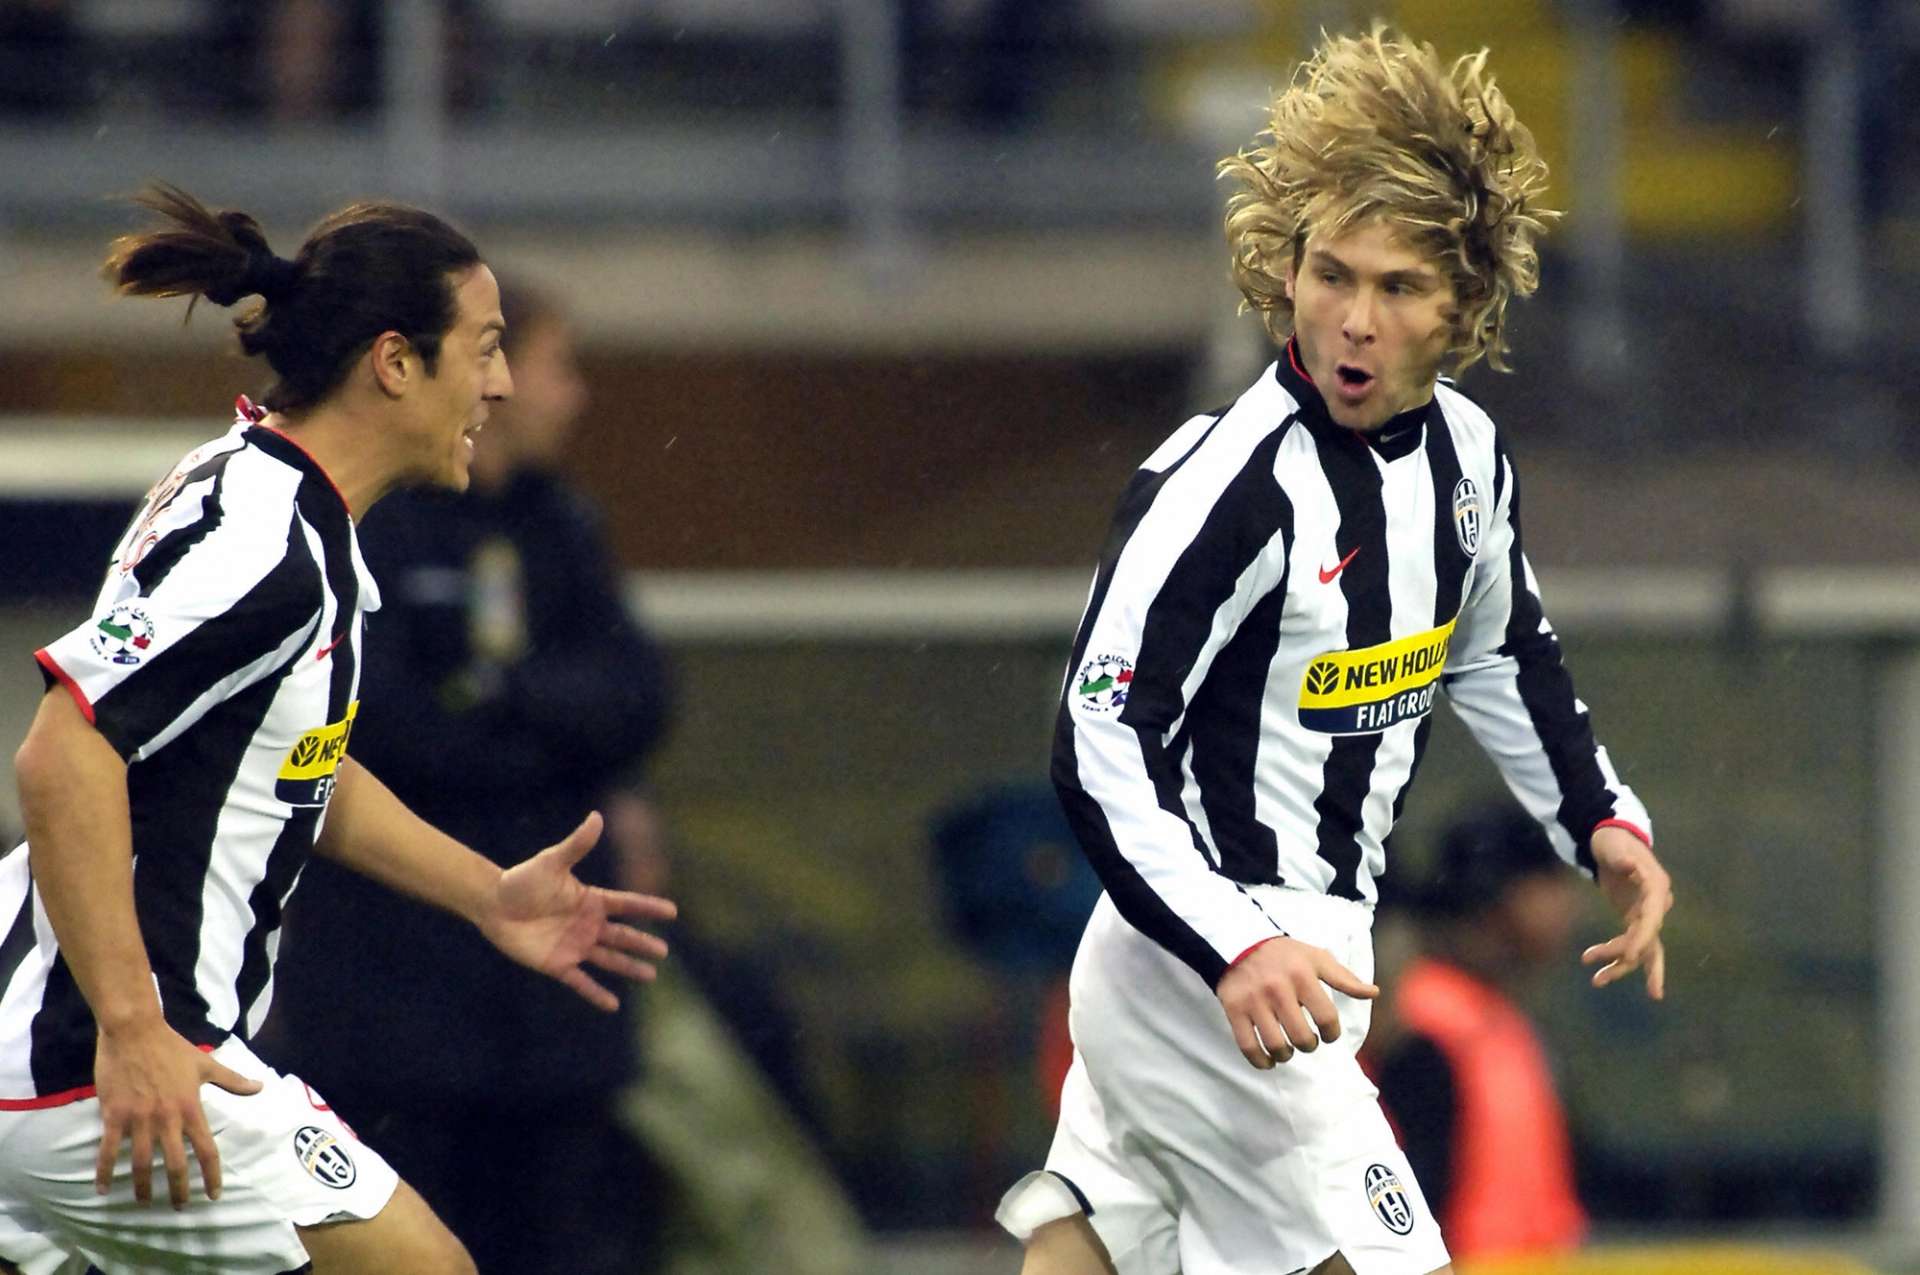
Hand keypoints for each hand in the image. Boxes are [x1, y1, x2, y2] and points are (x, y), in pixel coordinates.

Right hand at [92, 1019, 260, 1207]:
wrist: (134, 1031)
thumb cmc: (172, 1047)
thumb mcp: (206, 1064)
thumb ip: (233, 1080)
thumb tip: (260, 1087)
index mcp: (191, 1108)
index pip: (207, 1150)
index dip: (211, 1176)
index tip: (214, 1195)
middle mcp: (167, 1118)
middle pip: (175, 1164)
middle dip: (178, 1190)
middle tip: (179, 1208)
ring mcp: (139, 1118)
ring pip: (141, 1163)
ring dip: (142, 1187)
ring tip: (145, 1203)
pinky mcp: (114, 1115)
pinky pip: (108, 1150)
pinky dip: (104, 1172)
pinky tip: (102, 1190)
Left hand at [478, 811, 678, 1011]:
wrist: (493, 904)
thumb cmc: (523, 880)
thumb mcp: (552, 862)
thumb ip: (576, 845)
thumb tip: (597, 817)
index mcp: (591, 900)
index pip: (627, 904)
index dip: (649, 908)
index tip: (672, 912)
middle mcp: (588, 925)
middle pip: (623, 936)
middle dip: (643, 944)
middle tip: (664, 952)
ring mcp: (575, 946)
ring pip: (609, 960)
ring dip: (629, 967)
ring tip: (651, 976)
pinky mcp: (558, 964)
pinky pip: (581, 981)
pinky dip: (596, 993)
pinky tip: (613, 1004)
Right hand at [1215, 936, 1377, 1068]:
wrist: (1239, 942)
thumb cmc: (1285, 954)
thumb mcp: (1317, 958)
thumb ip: (1345, 978)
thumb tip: (1374, 992)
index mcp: (1302, 975)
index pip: (1327, 1018)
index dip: (1332, 1033)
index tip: (1328, 1034)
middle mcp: (1278, 988)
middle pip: (1301, 1037)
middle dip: (1309, 1045)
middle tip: (1307, 1042)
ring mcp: (1254, 1000)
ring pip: (1276, 1045)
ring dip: (1286, 1055)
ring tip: (1288, 1051)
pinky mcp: (1234, 1009)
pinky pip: (1248, 1046)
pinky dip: (1261, 1061)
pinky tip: (1268, 1061)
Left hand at [1582, 825, 1671, 999]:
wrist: (1612, 840)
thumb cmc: (1615, 843)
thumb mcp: (1615, 847)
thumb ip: (1622, 858)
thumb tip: (1630, 865)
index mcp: (1656, 887)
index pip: (1652, 918)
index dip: (1643, 937)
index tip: (1630, 955)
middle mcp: (1656, 905)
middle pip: (1652, 939)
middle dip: (1647, 965)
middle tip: (1647, 990)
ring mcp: (1646, 914)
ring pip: (1639, 948)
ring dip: (1618, 965)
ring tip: (1596, 981)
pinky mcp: (1634, 919)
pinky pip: (1629, 944)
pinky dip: (1615, 957)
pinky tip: (1597, 969)